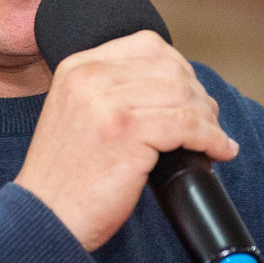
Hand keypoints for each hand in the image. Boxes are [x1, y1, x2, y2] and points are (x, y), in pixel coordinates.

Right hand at [16, 29, 237, 251]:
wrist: (45, 218)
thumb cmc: (65, 179)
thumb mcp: (76, 115)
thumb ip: (110, 93)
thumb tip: (174, 90)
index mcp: (77, 67)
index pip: (146, 44)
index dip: (179, 68)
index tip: (190, 95)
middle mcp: (90, 77)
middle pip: (171, 67)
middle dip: (199, 95)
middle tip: (209, 122)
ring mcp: (108, 102)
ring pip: (184, 94)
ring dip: (209, 119)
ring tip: (214, 139)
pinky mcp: (128, 131)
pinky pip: (188, 124)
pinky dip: (211, 138)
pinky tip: (218, 151)